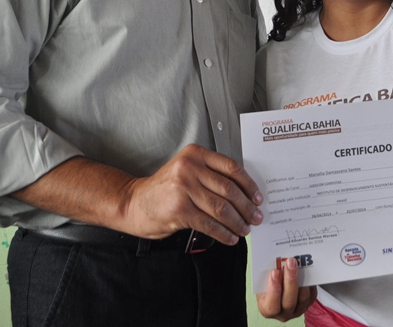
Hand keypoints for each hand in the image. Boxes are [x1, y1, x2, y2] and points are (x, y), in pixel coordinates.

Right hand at [121, 144, 263, 242]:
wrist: (134, 203)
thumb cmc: (164, 189)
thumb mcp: (186, 170)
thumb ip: (210, 174)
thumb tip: (244, 193)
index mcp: (195, 154)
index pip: (231, 167)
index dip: (249, 184)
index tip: (258, 197)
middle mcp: (189, 168)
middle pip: (229, 189)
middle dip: (247, 206)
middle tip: (256, 216)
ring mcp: (184, 188)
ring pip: (221, 208)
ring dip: (237, 222)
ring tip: (245, 229)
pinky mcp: (180, 210)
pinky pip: (209, 223)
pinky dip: (223, 233)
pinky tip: (230, 237)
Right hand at [256, 257, 316, 320]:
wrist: (275, 290)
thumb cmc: (266, 286)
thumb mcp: (261, 282)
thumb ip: (266, 276)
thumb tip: (275, 261)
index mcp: (267, 309)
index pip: (271, 306)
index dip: (274, 289)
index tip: (275, 272)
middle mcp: (283, 314)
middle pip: (289, 302)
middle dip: (290, 280)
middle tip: (290, 263)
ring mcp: (296, 311)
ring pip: (303, 299)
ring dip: (301, 280)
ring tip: (299, 264)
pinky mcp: (307, 305)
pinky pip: (312, 295)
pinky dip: (310, 283)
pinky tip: (307, 271)